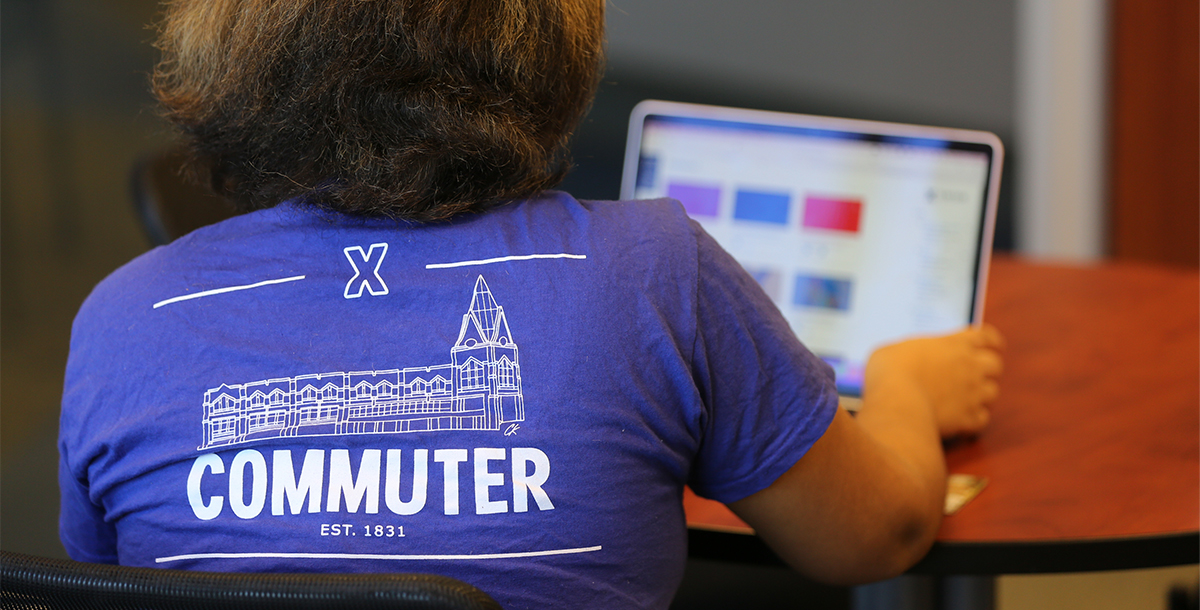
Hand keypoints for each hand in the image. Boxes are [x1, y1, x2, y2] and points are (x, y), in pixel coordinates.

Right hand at [864, 325, 1004, 437]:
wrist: (896, 401)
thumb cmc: (890, 370)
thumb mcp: (893, 349)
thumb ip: (909, 352)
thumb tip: (901, 358)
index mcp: (954, 343)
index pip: (985, 336)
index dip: (991, 340)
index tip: (992, 344)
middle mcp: (969, 366)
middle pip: (995, 364)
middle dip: (987, 368)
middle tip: (975, 373)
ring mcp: (972, 393)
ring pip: (993, 392)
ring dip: (982, 394)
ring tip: (967, 397)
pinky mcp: (967, 418)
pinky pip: (982, 418)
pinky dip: (975, 418)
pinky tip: (963, 419)